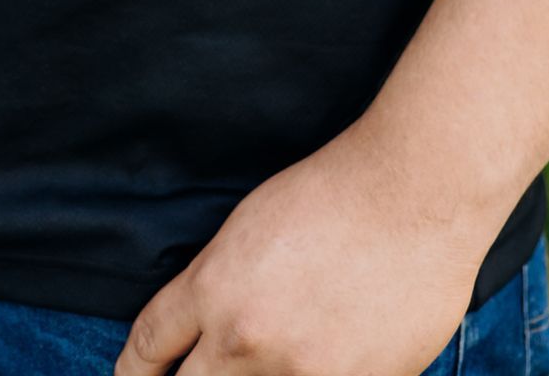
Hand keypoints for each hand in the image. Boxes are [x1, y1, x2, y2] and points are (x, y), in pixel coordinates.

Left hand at [115, 117, 486, 375]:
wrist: (415, 192)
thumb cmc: (334, 193)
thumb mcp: (249, 226)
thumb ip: (217, 289)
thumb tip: (201, 339)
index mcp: (215, 289)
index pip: (148, 349)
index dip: (133, 374)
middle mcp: (248, 340)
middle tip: (200, 373)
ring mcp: (304, 373)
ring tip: (268, 361)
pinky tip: (317, 363)